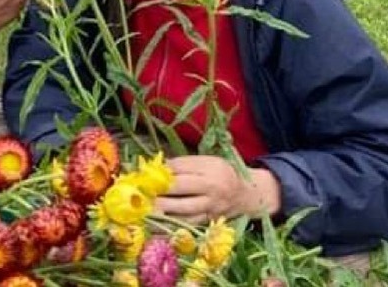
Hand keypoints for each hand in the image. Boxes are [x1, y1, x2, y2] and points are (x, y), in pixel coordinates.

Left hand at [154, 155, 280, 223]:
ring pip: (183, 208)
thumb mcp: (208, 161)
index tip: (144, 172)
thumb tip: (157, 167)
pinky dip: (171, 224)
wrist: (247, 195)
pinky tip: (156, 224)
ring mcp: (211, 206)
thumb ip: (185, 163)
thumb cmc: (222, 174)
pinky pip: (187, 223)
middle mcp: (212, 187)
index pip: (181, 167)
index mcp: (211, 167)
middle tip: (139, 189)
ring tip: (144, 207)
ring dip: (162, 208)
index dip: (161, 170)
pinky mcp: (208, 220)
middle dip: (158, 188)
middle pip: (181, 186)